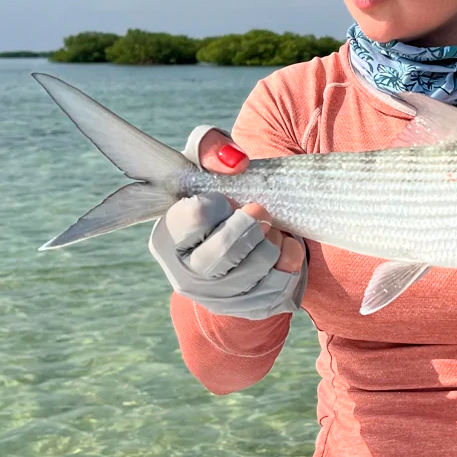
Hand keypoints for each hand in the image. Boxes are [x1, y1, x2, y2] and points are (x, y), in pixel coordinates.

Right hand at [147, 126, 305, 318]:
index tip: (226, 200)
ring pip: (255, 269)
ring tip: (268, 230)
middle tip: (256, 211)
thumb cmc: (220, 193)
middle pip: (225, 249)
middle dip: (251, 224)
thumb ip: (211, 148)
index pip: (196, 216)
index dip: (220, 202)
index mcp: (167, 237)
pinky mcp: (247, 308)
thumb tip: (235, 163)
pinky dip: (290, 262)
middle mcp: (184, 274)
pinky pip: (278, 289)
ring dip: (272, 242)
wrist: (241, 234)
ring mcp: (215, 298)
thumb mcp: (208, 162)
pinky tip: (283, 248)